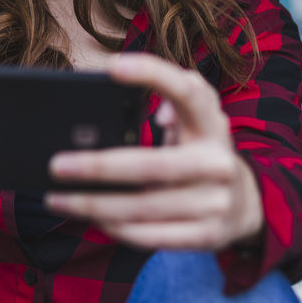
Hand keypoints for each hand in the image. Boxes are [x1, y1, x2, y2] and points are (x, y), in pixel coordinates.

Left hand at [45, 53, 263, 250]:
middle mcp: (218, 162)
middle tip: (56, 165)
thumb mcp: (197, 118)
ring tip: (58, 198)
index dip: (152, 74)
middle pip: (150, 165)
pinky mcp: (207, 235)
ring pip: (142, 207)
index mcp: (212, 123)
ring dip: (94, 205)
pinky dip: (116, 229)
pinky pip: (151, 236)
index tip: (111, 66)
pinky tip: (90, 218)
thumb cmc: (200, 148)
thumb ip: (176, 95)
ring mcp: (215, 202)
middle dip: (97, 167)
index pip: (188, 91)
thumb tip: (146, 106)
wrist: (245, 202)